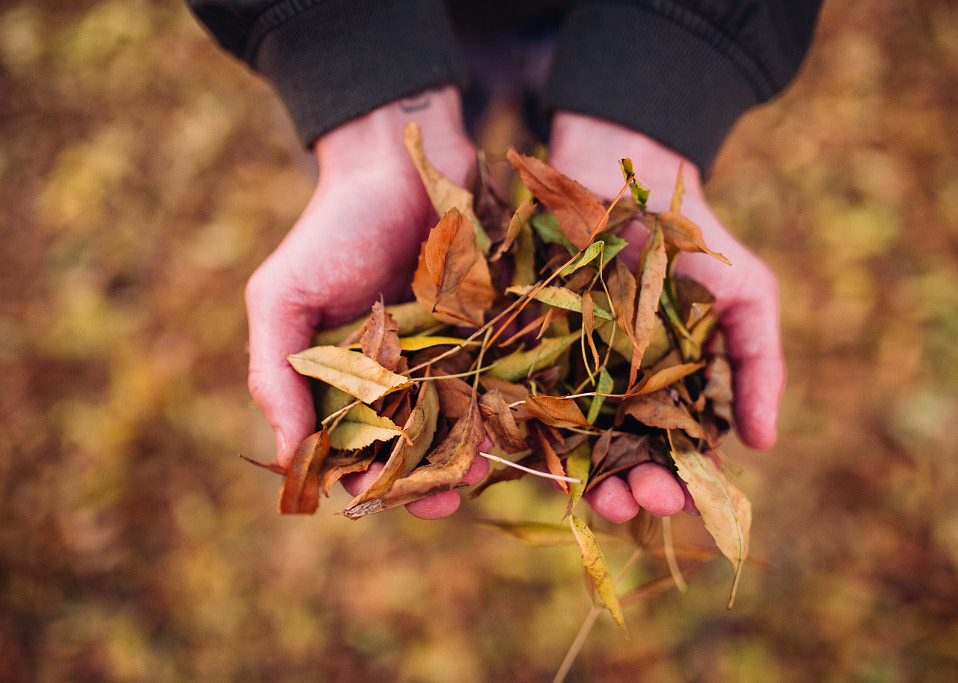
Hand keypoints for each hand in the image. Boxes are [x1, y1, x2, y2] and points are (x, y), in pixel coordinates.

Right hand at [245, 86, 485, 518]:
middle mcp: (397, 379)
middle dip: (425, 478)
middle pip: (412, 449)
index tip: (384, 494)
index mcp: (343, 381)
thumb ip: (274, 373)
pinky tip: (512, 426)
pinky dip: (505, 410)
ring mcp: (447, 359)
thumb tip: (284, 457)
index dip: (366, 479)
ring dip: (468, 454)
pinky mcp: (490, 335)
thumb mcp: (283, 297)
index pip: (351, 450)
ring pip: (460, 426)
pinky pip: (501, 384)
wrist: (400, 165)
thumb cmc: (332, 230)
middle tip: (444, 497)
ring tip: (481, 467)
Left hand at [548, 112, 785, 521]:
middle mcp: (611, 394)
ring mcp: (562, 372)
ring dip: (573, 475)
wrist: (623, 169)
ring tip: (584, 493)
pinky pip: (512, 394)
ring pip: (563, 441)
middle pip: (615, 459)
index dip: (674, 483)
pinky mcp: (518, 345)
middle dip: (623, 489)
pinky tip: (521, 453)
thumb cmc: (693, 238)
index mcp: (665, 393)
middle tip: (628, 501)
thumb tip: (764, 445)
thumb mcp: (745, 296)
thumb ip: (757, 365)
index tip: (676, 499)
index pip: (672, 455)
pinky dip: (514, 427)